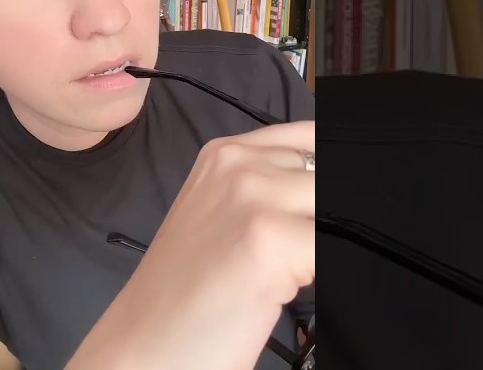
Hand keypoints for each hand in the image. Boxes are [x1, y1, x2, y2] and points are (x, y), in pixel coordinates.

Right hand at [68, 121, 315, 369]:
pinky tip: (283, 291)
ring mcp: (252, 195)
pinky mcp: (269, 237)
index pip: (313, 137)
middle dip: (326, 220)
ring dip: (322, 246)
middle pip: (329, 174)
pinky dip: (321, 272)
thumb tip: (328, 193)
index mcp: (225, 153)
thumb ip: (271, 189)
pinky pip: (336, 245)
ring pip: (338, 209)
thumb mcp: (223, 218)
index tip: (320, 214)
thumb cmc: (185, 295)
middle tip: (291, 260)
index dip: (326, 179)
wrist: (144, 346)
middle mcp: (238, 162)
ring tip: (282, 275)